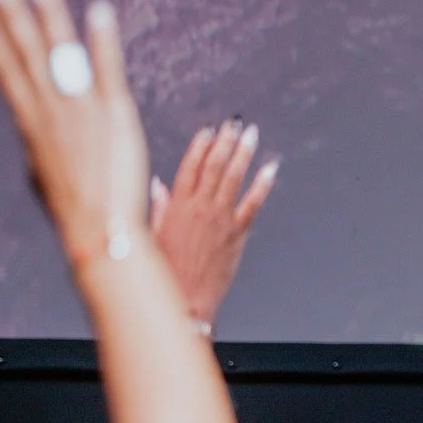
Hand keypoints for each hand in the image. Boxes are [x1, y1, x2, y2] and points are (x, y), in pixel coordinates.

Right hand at [0, 0, 147, 270]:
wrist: (101, 231)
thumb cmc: (77, 209)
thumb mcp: (45, 173)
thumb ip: (38, 145)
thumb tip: (30, 135)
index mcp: (31, 125)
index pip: (8, 73)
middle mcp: (51, 112)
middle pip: (27, 54)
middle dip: (13, 15)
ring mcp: (81, 111)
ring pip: (62, 54)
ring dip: (50, 16)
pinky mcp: (115, 114)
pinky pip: (108, 70)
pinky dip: (103, 40)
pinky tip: (99, 10)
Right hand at [151, 120, 279, 327]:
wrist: (184, 299)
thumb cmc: (164, 272)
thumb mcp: (151, 236)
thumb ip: (158, 208)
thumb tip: (158, 186)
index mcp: (175, 206)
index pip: (190, 167)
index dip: (200, 146)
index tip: (209, 129)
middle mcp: (199, 207)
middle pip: (214, 166)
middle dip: (225, 142)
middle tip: (235, 123)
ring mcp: (220, 219)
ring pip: (233, 178)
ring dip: (244, 154)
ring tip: (252, 135)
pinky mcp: (237, 234)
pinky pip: (253, 203)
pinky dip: (263, 184)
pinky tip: (271, 168)